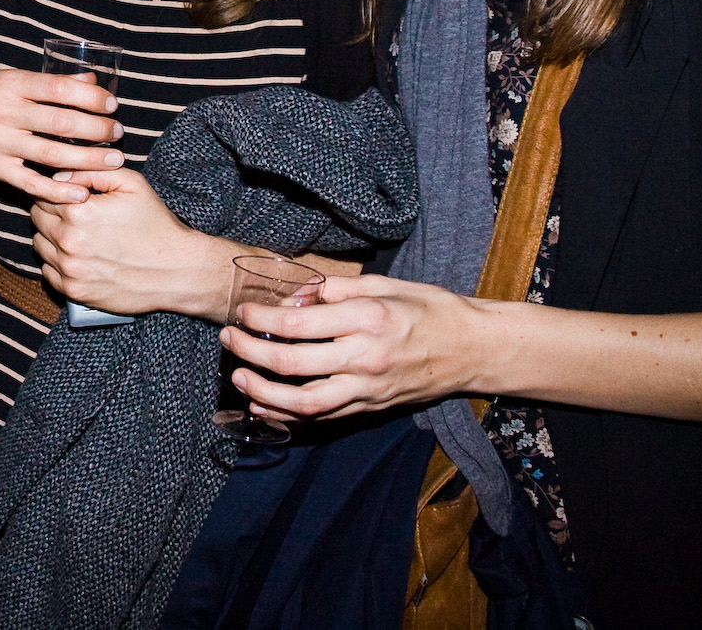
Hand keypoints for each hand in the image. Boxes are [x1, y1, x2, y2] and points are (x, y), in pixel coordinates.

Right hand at [0, 68, 122, 203]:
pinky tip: (80, 193)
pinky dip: (57, 190)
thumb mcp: (4, 78)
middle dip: (98, 130)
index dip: (91, 96)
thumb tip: (89, 78)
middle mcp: (6, 111)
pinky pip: (30, 182)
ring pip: (52, 154)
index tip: (112, 104)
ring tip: (113, 161)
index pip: (60, 88)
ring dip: (87, 160)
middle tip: (118, 134)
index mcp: (11, 84)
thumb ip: (45, 82)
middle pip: (62, 122)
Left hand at [31, 167, 222, 317]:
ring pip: (39, 245)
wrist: (176, 270)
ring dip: (50, 236)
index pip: (43, 193)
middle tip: (69, 212)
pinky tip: (74, 256)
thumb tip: (60, 174)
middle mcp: (68, 241)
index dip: (54, 190)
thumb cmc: (155, 224)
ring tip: (73, 234)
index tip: (65, 193)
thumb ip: (92, 171)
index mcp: (78, 211)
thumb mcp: (131, 184)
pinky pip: (47, 272)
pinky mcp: (74, 291)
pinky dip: (55, 262)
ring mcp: (69, 269)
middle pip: (37, 218)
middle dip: (49, 211)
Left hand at [219, 273, 484, 422]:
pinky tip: (265, 405)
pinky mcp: (371, 407)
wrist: (472, 348)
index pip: (300, 324)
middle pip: (294, 365)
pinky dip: (289, 414)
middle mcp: (366, 358)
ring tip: (239, 378)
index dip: (262, 319)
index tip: (242, 312)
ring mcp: (369, 389)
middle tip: (229, 339)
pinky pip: (324, 417)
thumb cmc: (430, 308)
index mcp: (368, 320)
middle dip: (251, 353)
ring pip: (305, 403)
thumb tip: (296, 295)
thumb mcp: (387, 285)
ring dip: (264, 393)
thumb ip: (338, 291)